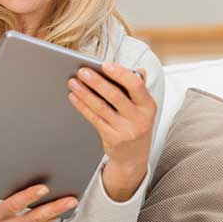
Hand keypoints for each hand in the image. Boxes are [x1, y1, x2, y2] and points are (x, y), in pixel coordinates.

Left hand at [67, 63, 155, 197]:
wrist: (134, 156)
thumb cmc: (137, 125)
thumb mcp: (144, 108)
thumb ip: (140, 88)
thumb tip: (138, 69)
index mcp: (148, 106)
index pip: (136, 86)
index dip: (120, 74)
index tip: (105, 65)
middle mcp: (139, 118)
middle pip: (115, 96)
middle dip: (96, 82)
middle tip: (82, 71)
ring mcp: (125, 130)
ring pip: (101, 107)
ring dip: (85, 93)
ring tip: (73, 82)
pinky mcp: (112, 138)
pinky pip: (94, 118)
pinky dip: (82, 106)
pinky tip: (74, 97)